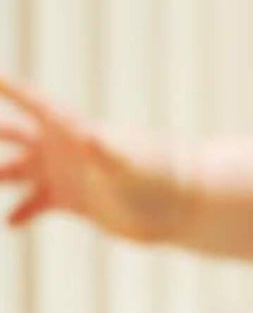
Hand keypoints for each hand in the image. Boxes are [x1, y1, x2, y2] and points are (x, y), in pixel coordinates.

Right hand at [0, 74, 175, 239]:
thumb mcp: (128, 164)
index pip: (31, 102)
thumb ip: (106, 151)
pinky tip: (9, 223)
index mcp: (71, 129)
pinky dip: (21, 212)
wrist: (176, 205)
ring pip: (15, 171)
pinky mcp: (72, 201)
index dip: (9, 88)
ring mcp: (64, 174)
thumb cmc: (158, 177)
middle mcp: (61, 148)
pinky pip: (36, 204)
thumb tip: (89, 138)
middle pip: (10, 133)